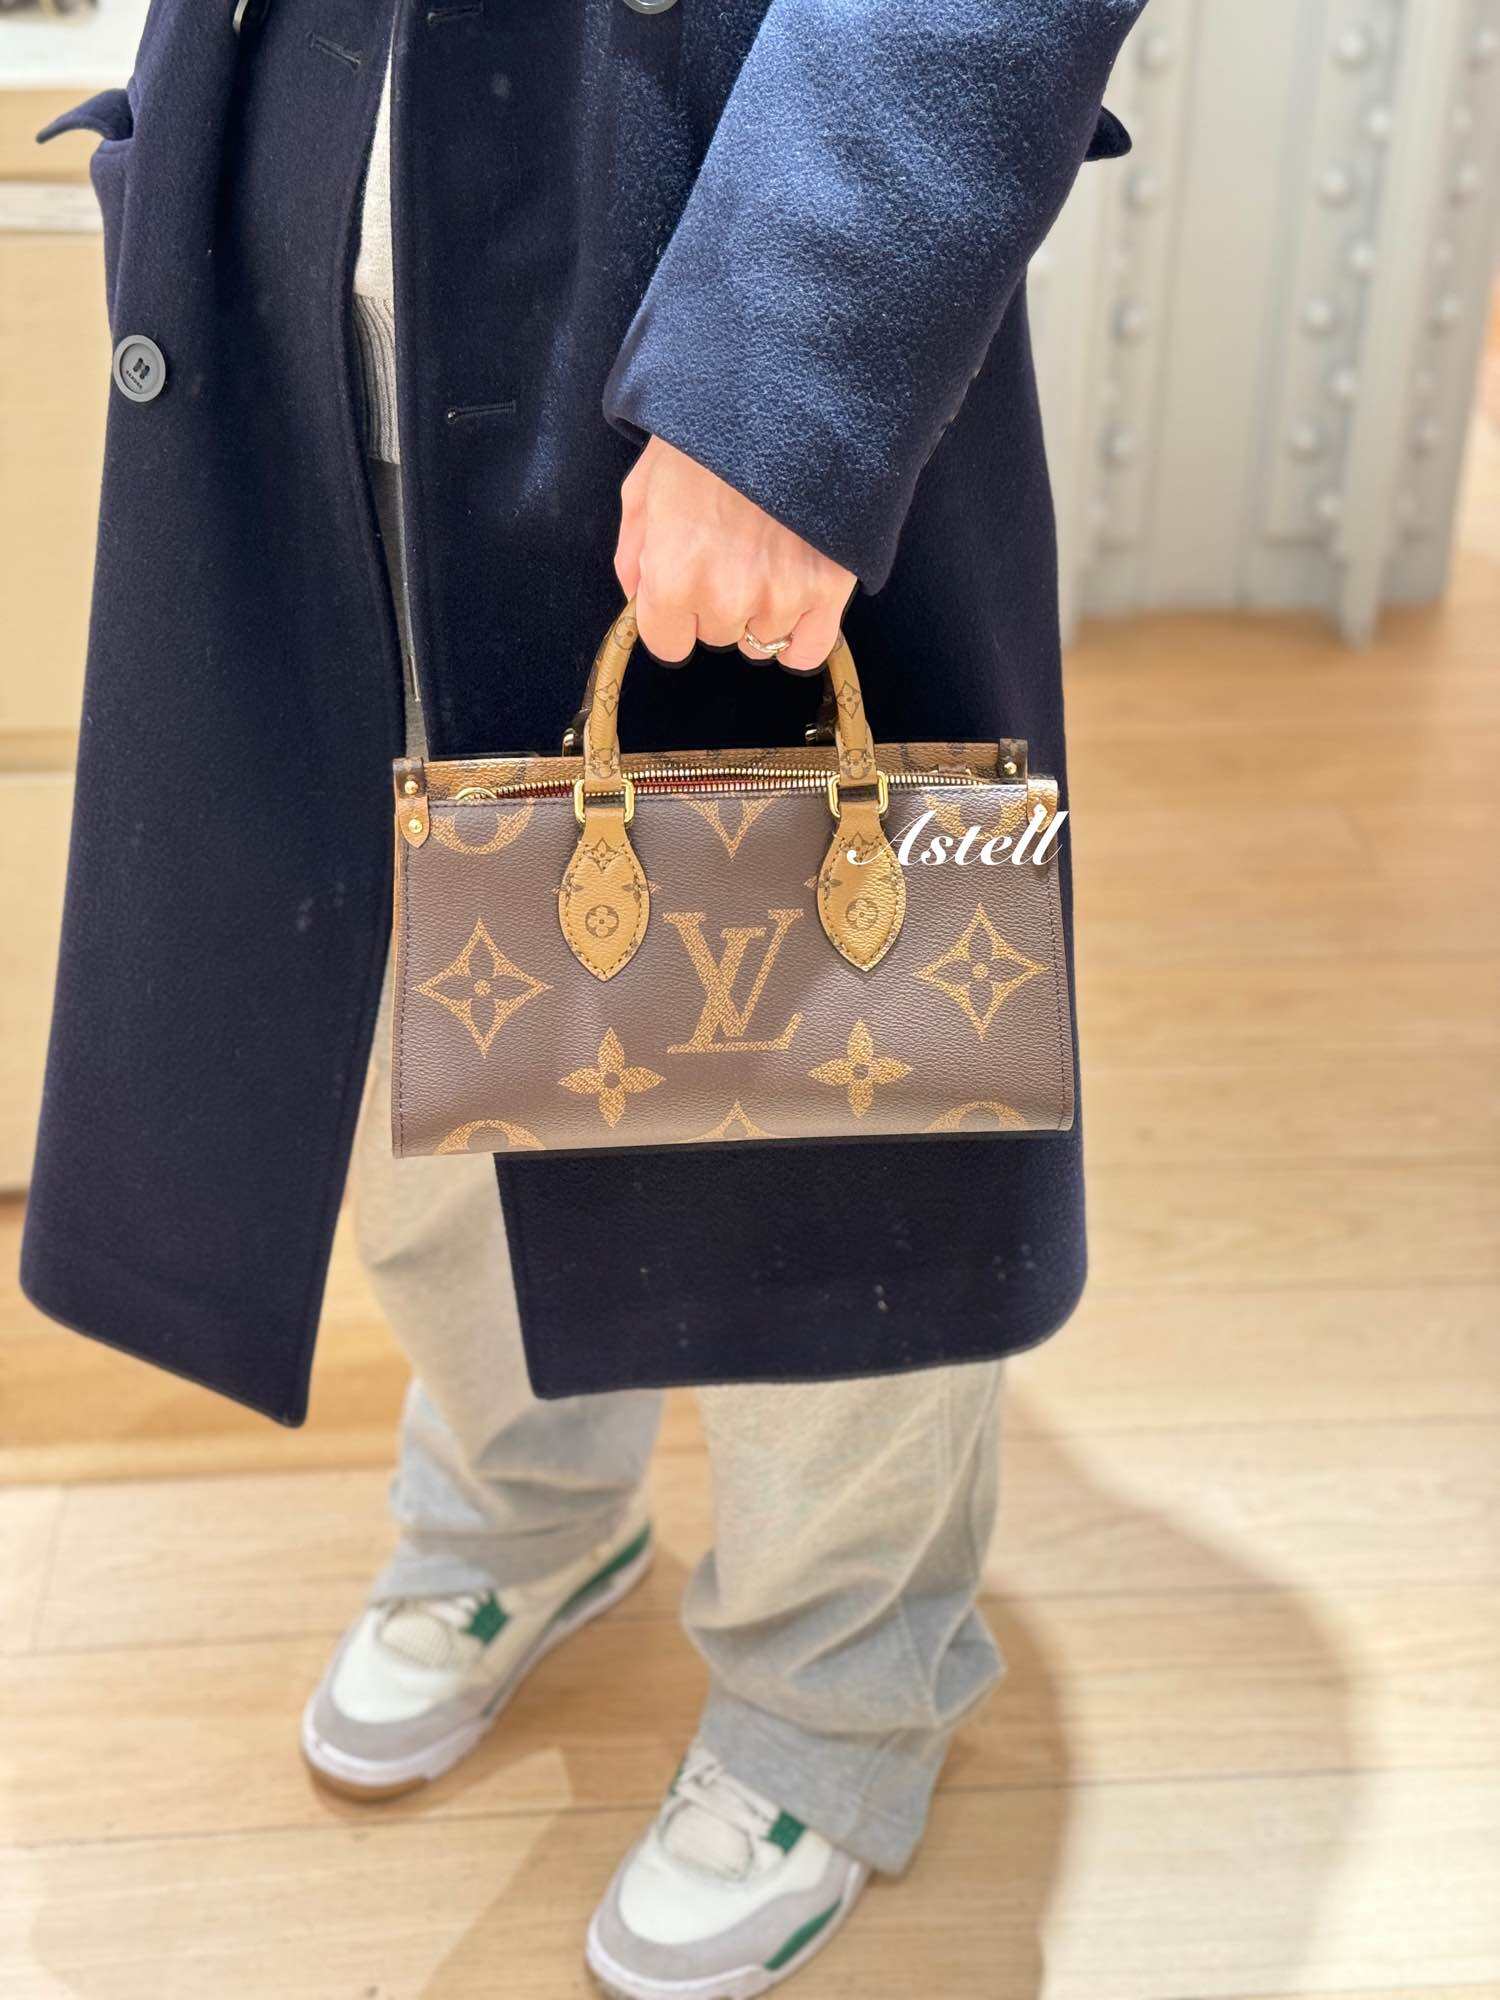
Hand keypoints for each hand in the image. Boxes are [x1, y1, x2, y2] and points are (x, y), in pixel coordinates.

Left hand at [613, 436, 856, 673]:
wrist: (783, 397)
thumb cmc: (705, 437)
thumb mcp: (646, 485)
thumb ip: (634, 552)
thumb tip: (639, 598)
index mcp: (671, 578)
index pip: (667, 644)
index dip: (673, 617)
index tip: (685, 588)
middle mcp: (724, 600)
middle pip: (717, 636)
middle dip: (718, 603)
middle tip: (732, 549)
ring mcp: (780, 599)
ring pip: (762, 641)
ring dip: (762, 611)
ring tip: (769, 556)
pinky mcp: (828, 591)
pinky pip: (808, 651)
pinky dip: (801, 635)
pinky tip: (796, 600)